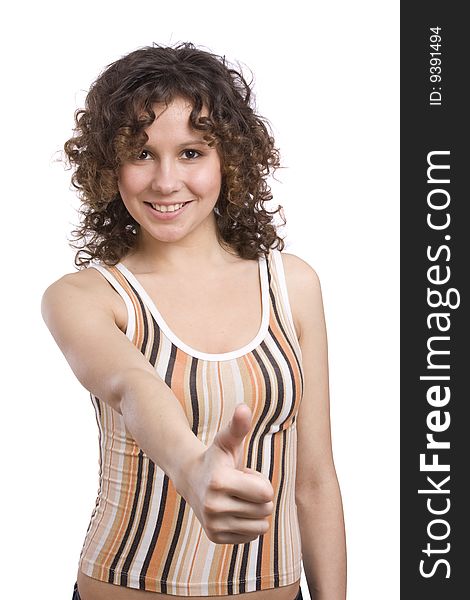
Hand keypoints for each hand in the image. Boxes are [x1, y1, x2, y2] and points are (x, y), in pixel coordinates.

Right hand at [180, 404, 273, 543]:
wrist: (192, 479)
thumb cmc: (216, 457)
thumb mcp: (227, 440)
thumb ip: (238, 426)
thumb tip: (244, 408)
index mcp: (219, 482)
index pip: (266, 493)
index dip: (260, 481)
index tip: (244, 475)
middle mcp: (214, 507)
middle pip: (265, 510)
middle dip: (259, 496)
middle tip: (241, 486)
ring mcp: (214, 525)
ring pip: (261, 526)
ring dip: (254, 511)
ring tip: (237, 498)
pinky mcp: (215, 537)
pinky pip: (251, 536)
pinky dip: (248, 524)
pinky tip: (233, 511)